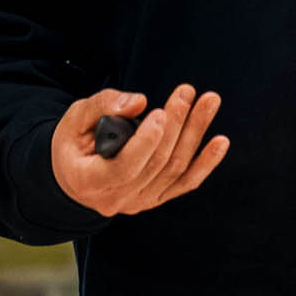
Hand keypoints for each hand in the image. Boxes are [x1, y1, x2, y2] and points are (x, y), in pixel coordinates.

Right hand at [51, 85, 227, 217]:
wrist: (73, 175)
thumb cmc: (74, 143)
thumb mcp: (75, 119)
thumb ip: (102, 106)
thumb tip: (139, 102)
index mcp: (90, 181)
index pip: (124, 168)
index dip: (146, 143)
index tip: (158, 113)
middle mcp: (117, 199)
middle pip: (156, 164)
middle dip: (175, 125)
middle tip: (186, 93)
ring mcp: (139, 202)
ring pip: (174, 169)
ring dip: (194, 133)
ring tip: (209, 101)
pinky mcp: (156, 197)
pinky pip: (186, 183)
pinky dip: (206, 163)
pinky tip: (221, 142)